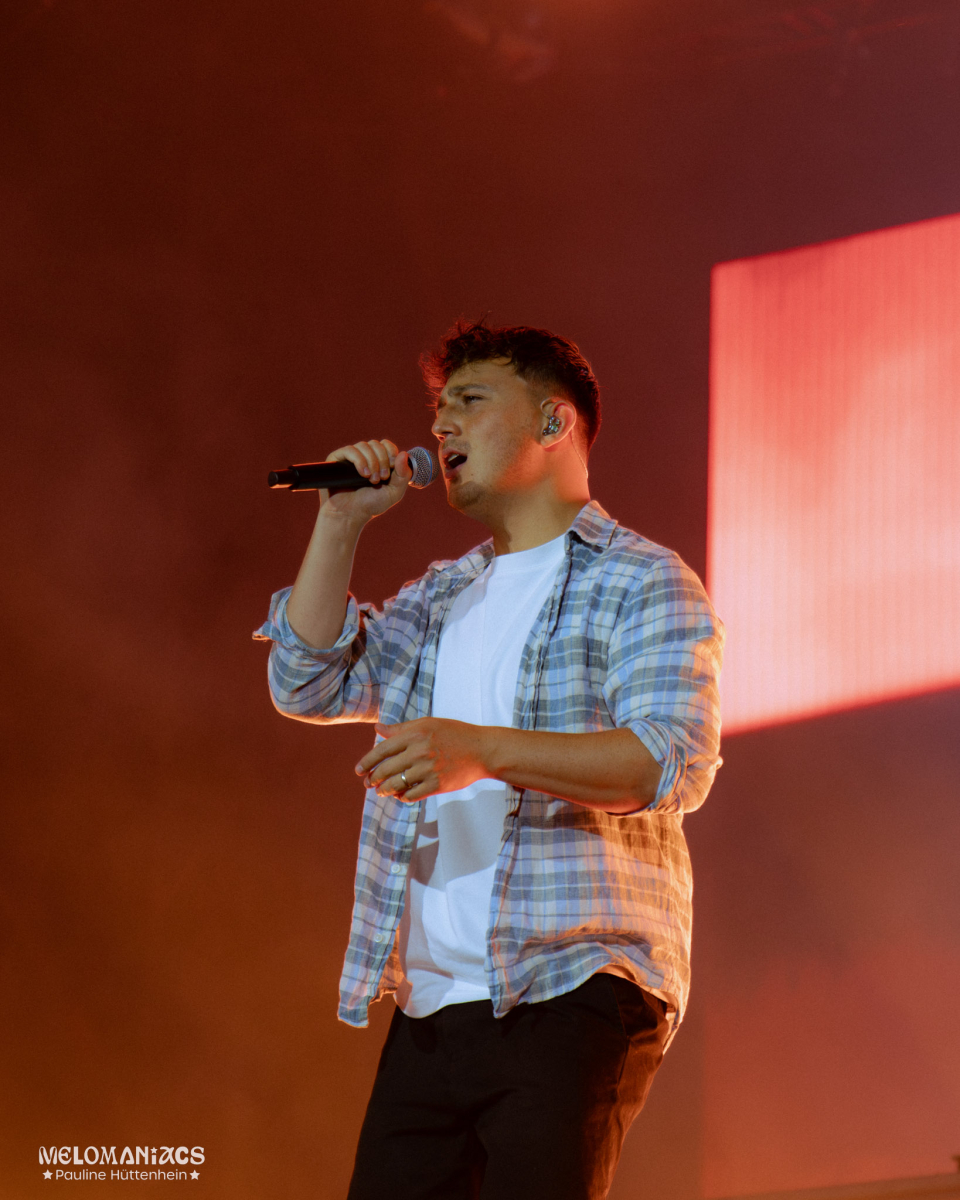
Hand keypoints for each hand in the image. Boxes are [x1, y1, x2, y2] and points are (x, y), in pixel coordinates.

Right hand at [318, 439, 411, 524]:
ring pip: (364, 445)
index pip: (386, 444)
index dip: (391, 452)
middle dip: (382, 460)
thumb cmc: (371, 505)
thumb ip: (403, 474)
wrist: (349, 515)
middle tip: (381, 478)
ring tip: (371, 480)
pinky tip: (363, 474)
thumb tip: (404, 453)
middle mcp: (364, 457)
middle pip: (376, 444)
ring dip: (372, 462)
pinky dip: (360, 461)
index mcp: (378, 461)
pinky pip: (350, 450)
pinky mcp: (336, 459)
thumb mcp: (394, 492)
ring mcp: (350, 457)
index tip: (392, 467)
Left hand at [356, 719, 492, 801]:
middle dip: (374, 778)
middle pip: (386, 769)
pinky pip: (412, 795)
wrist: (482, 750)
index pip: (382, 750)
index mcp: (415, 734)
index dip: (367, 761)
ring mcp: (428, 769)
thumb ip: (401, 728)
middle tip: (369, 783)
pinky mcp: (437, 785)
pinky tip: (401, 795)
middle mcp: (419, 751)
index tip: (359, 771)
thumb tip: (377, 729)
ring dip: (385, 790)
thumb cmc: (454, 734)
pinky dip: (403, 796)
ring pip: (396, 784)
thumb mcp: (428, 724)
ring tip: (382, 791)